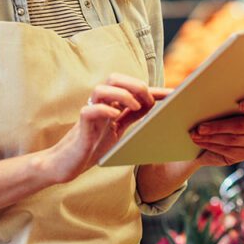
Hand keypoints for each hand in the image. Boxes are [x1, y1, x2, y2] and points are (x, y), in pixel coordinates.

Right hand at [44, 74, 169, 183]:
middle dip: (135, 85)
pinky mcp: (80, 125)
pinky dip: (104, 110)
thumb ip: (132, 117)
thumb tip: (157, 109)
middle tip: (149, 101)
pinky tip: (115, 117)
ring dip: (122, 94)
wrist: (68, 164)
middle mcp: (99, 104)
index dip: (154, 90)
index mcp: (110, 104)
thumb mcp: (119, 131)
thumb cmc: (93, 146)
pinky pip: (90, 110)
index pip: (132, 90)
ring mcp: (89, 112)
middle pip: (114, 78)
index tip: (175, 94)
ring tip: (136, 107)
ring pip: (101, 89)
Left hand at [191, 93, 243, 167]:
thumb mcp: (211, 103)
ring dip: (211, 137)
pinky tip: (200, 142)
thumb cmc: (207, 114)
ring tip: (195, 134)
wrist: (202, 137)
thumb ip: (216, 98)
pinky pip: (228, 150)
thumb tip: (203, 95)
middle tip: (200, 127)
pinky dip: (211, 145)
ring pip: (233, 139)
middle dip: (219, 126)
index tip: (241, 105)